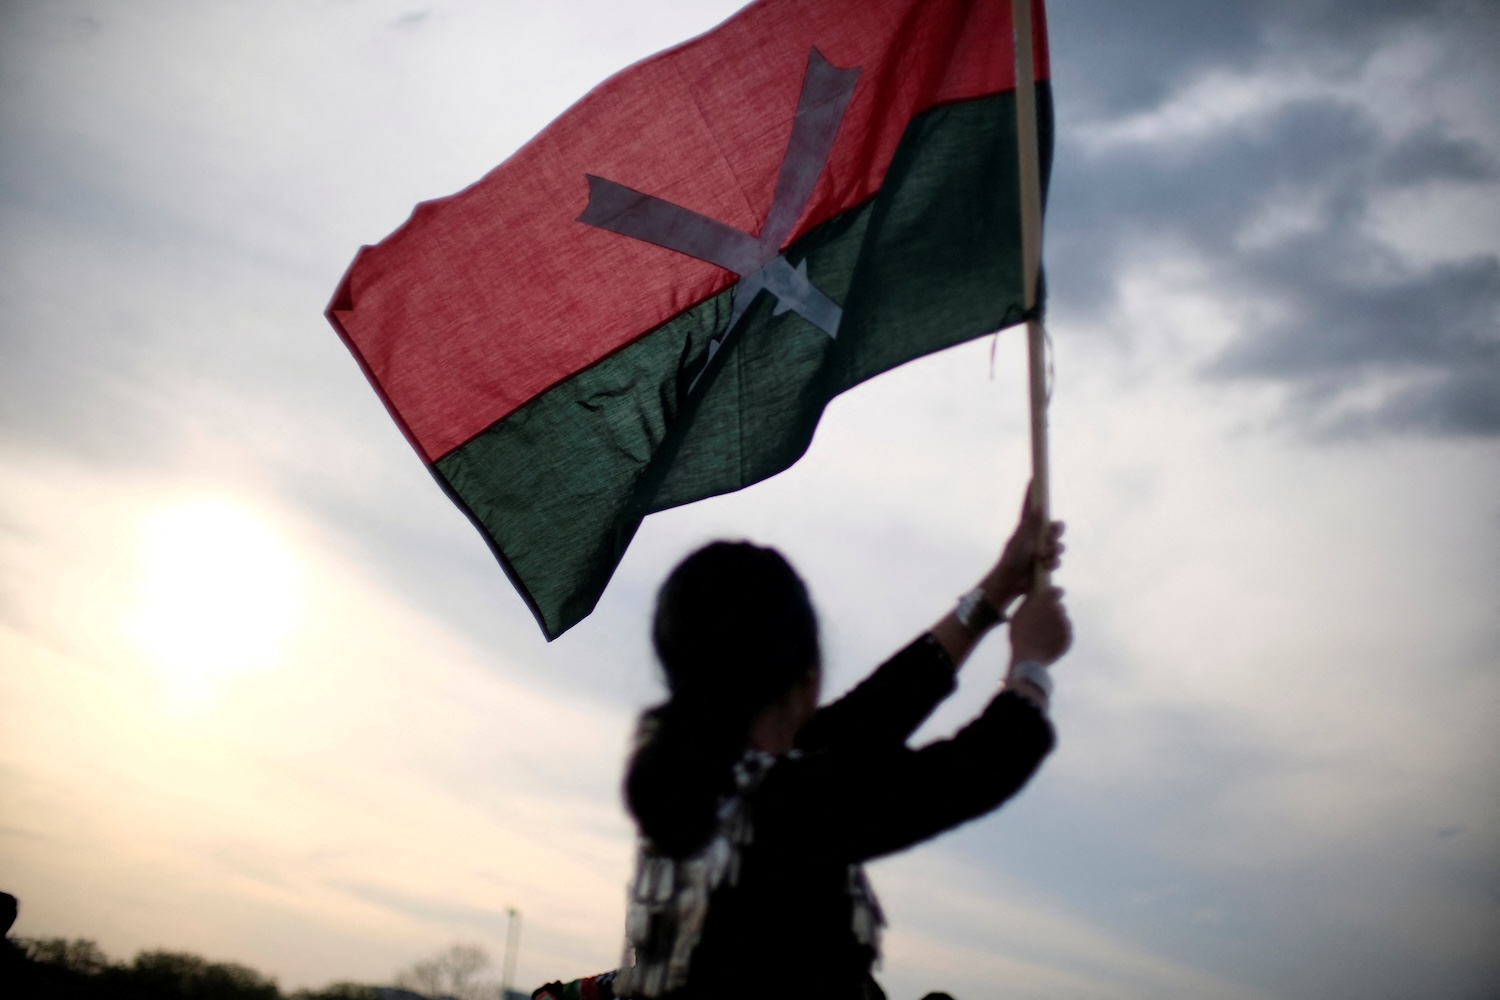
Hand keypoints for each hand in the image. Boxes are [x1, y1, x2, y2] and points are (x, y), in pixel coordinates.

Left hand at [982, 483, 1063, 605]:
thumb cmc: (1010, 562)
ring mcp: (1040, 551)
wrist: (1010, 585)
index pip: (1030, 507)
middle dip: (1056, 531)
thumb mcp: (1021, 542)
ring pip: (1057, 545)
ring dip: (1055, 550)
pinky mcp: (1044, 564)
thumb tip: (1039, 506)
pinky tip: (1046, 566)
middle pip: (1052, 527)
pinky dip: (1053, 563)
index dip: (1033, 493)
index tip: (1035, 477)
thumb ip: (1031, 525)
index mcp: (1024, 529)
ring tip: (1044, 557)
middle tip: (1052, 535)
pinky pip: (1056, 560)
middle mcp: (1034, 538)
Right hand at [1008, 586, 1071, 665]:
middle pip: (1060, 607)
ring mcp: (1066, 625)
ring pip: (1064, 621)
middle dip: (1053, 612)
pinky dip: (1059, 637)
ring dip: (1056, 625)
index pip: (1057, 591)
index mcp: (1046, 601)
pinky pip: (1066, 634)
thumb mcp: (1019, 614)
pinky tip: (1048, 643)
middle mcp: (1059, 610)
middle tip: (1041, 622)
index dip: (1054, 595)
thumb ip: (1030, 601)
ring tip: (1043, 636)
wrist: (1029, 659)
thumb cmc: (1020, 635)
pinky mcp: (1070, 638)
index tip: (1049, 600)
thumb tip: (1036, 593)